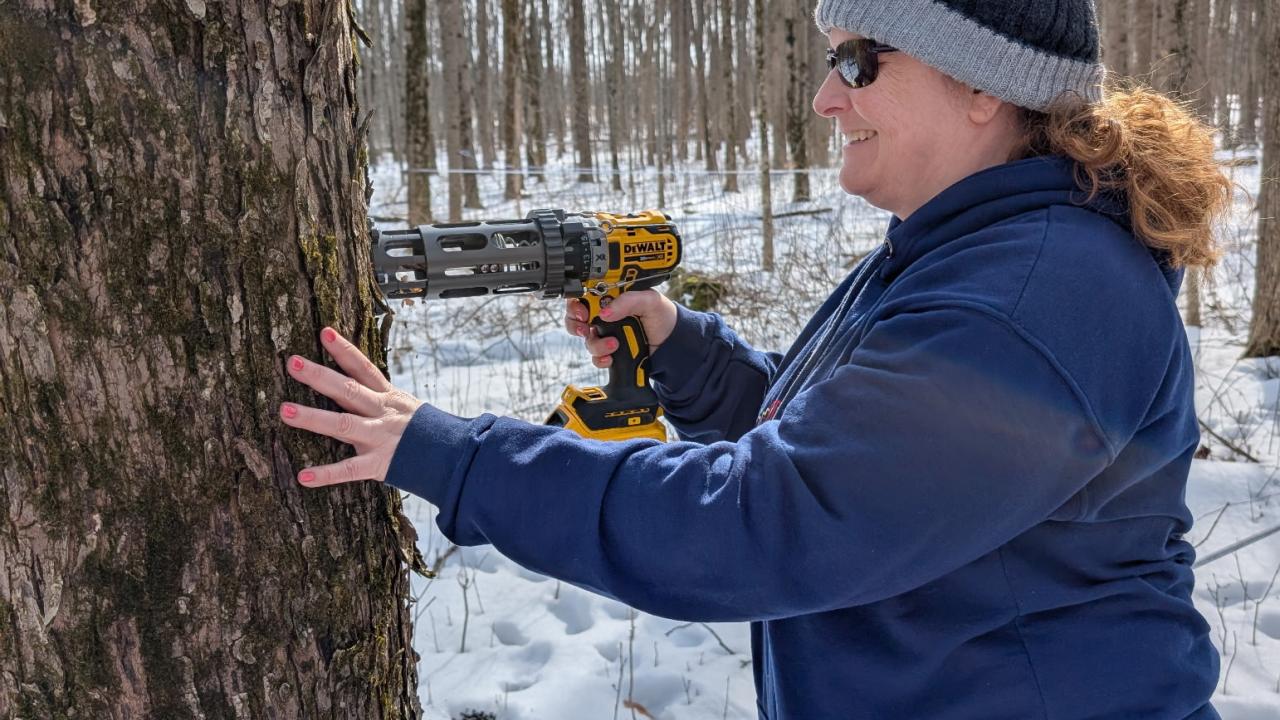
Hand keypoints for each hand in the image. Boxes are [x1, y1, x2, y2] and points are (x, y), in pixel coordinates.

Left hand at [279, 327, 423, 485]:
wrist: (453, 456)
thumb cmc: (424, 432)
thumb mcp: (406, 407)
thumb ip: (380, 398)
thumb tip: (353, 385)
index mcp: (387, 397)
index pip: (364, 368)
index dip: (344, 350)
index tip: (324, 332)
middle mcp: (381, 412)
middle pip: (348, 390)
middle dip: (319, 376)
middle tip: (292, 362)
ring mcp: (379, 437)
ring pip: (343, 424)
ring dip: (313, 418)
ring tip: (285, 411)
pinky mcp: (379, 464)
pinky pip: (349, 470)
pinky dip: (327, 474)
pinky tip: (304, 476)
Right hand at [563, 290, 678, 368]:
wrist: (672, 344)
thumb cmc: (663, 317)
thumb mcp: (650, 301)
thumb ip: (629, 301)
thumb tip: (605, 312)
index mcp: (612, 297)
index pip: (585, 294)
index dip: (577, 302)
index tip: (582, 311)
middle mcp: (605, 314)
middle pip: (576, 317)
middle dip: (576, 324)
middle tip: (586, 328)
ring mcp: (606, 333)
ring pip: (586, 339)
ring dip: (596, 344)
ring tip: (614, 344)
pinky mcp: (610, 351)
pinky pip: (595, 357)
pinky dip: (600, 358)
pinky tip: (612, 357)